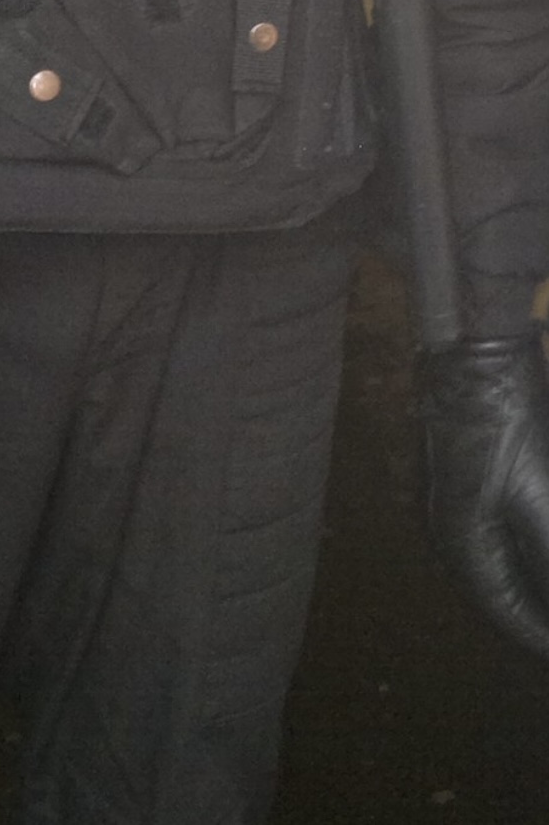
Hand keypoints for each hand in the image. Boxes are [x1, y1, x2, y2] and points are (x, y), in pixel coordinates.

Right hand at [421, 334, 548, 656]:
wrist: (470, 351)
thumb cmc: (506, 425)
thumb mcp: (538, 500)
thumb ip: (545, 559)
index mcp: (461, 545)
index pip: (506, 611)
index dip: (537, 634)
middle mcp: (446, 531)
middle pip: (496, 590)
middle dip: (532, 607)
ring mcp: (448, 500)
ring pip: (492, 561)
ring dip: (526, 578)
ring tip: (545, 587)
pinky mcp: (459, 474)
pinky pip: (489, 532)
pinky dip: (519, 547)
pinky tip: (535, 542)